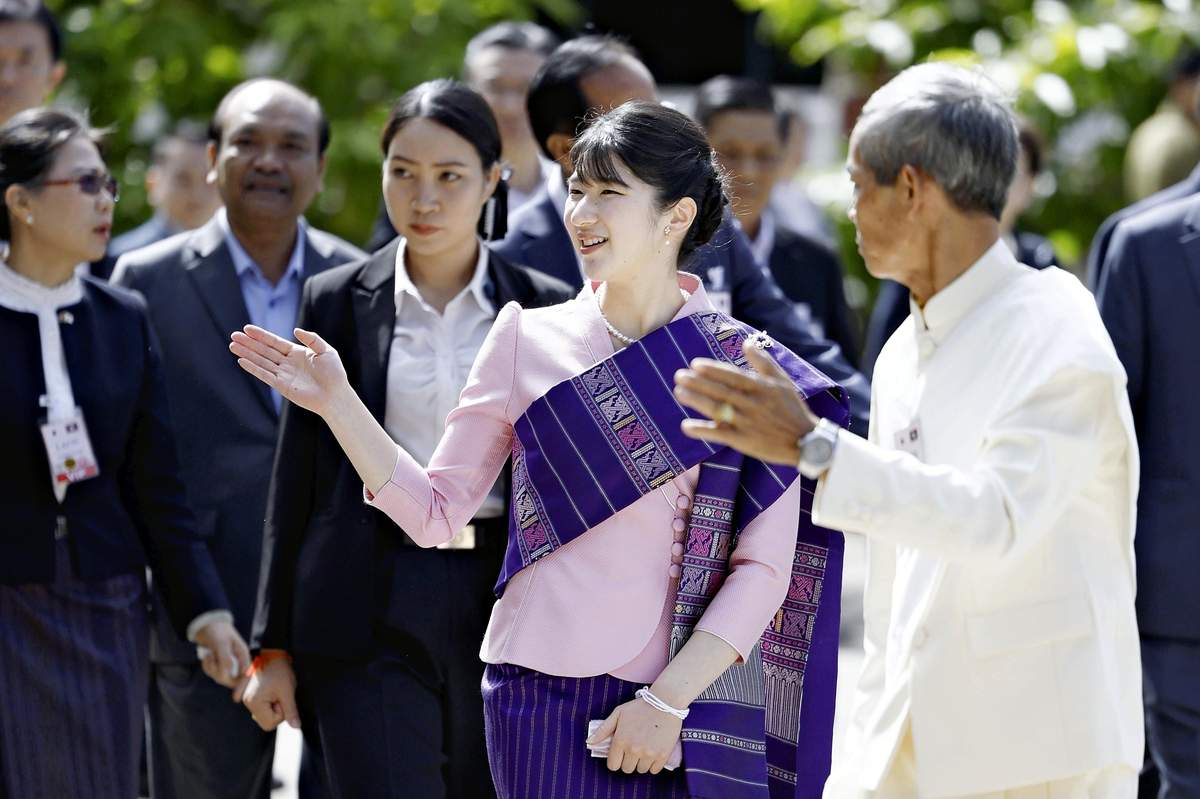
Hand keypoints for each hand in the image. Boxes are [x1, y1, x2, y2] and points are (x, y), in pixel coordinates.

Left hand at [193, 620, 249, 688]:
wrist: (207, 625)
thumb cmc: (217, 632)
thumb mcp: (221, 643)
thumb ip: (225, 659)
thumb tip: (226, 674)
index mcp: (243, 654)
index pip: (246, 674)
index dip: (241, 687)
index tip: (236, 698)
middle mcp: (238, 661)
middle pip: (231, 678)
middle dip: (218, 672)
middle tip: (211, 658)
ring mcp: (228, 664)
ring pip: (220, 677)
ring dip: (211, 668)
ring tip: (209, 654)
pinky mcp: (219, 665)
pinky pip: (213, 673)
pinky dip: (207, 667)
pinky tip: (207, 657)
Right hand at [229, 325, 347, 416]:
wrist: (335, 396)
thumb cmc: (334, 373)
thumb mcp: (326, 351)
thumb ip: (312, 339)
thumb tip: (295, 330)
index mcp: (297, 352)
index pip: (274, 342)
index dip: (261, 335)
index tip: (247, 328)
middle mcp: (287, 363)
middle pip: (264, 350)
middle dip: (249, 343)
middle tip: (234, 335)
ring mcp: (283, 374)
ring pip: (261, 361)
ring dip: (247, 353)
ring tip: (232, 345)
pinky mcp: (282, 386)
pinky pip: (265, 375)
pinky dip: (253, 368)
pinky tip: (242, 361)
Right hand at [241, 654, 300, 730]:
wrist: (273, 654)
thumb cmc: (279, 670)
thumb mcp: (288, 691)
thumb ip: (291, 711)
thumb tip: (296, 726)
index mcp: (253, 703)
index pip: (269, 724)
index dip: (281, 714)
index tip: (282, 699)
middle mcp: (247, 702)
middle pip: (266, 721)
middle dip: (277, 711)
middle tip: (280, 695)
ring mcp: (248, 699)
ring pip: (265, 715)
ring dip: (274, 706)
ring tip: (276, 691)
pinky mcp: (251, 695)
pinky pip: (262, 707)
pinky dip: (270, 702)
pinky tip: (272, 691)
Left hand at [587, 697, 681, 774]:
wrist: (665, 702)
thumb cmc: (640, 707)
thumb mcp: (618, 713)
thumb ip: (603, 730)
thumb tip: (589, 742)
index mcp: (620, 740)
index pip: (613, 765)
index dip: (616, 760)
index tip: (621, 753)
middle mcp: (633, 749)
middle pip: (627, 769)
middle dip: (629, 760)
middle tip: (634, 747)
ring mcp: (649, 753)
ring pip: (641, 770)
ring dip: (641, 762)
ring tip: (645, 747)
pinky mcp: (662, 755)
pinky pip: (654, 770)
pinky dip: (653, 764)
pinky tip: (654, 751)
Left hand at [673, 344, 819, 465]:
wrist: (805, 441)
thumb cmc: (792, 408)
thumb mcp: (782, 381)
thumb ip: (763, 361)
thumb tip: (747, 342)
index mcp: (761, 388)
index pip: (733, 376)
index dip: (713, 370)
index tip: (695, 364)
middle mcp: (752, 404)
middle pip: (721, 391)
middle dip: (698, 383)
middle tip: (679, 375)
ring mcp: (747, 423)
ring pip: (717, 410)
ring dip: (696, 401)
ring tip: (679, 392)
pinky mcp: (743, 441)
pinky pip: (719, 435)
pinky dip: (702, 431)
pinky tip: (686, 426)